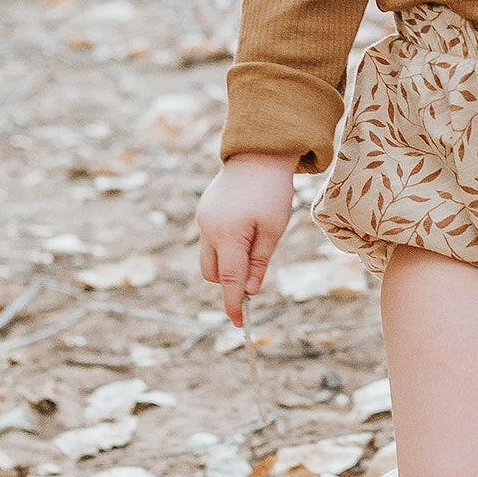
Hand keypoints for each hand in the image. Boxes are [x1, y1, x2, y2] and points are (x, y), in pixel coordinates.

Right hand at [196, 153, 297, 323]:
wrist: (258, 154)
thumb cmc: (271, 192)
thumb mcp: (273, 229)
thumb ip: (259, 262)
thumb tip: (249, 289)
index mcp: (228, 235)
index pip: (229, 280)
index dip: (234, 303)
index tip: (239, 322)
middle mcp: (209, 230)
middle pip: (213, 274)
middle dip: (230, 282)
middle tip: (255, 275)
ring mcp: (203, 220)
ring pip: (209, 258)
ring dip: (227, 264)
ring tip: (252, 246)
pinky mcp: (204, 212)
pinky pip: (210, 240)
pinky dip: (225, 246)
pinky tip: (244, 228)